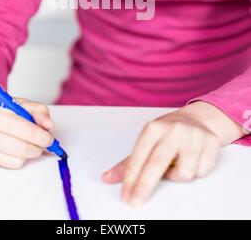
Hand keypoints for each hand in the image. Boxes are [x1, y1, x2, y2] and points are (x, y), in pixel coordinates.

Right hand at [0, 91, 53, 169]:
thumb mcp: (19, 103)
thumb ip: (38, 111)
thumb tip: (49, 126)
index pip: (26, 131)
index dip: (43, 137)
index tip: (50, 138)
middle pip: (23, 149)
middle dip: (39, 148)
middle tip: (44, 143)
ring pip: (17, 161)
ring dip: (28, 154)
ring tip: (27, 143)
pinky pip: (8, 166)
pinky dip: (16, 159)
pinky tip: (12, 148)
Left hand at [102, 105, 222, 206]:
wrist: (199, 119)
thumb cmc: (169, 132)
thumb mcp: (148, 140)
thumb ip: (129, 162)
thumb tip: (108, 178)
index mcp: (155, 127)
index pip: (140, 155)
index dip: (131, 177)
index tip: (125, 194)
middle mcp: (174, 129)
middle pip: (158, 163)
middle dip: (145, 185)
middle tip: (135, 201)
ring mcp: (194, 136)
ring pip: (183, 173)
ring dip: (178, 176)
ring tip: (177, 163)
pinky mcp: (212, 143)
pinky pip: (201, 172)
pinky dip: (195, 171)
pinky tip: (193, 159)